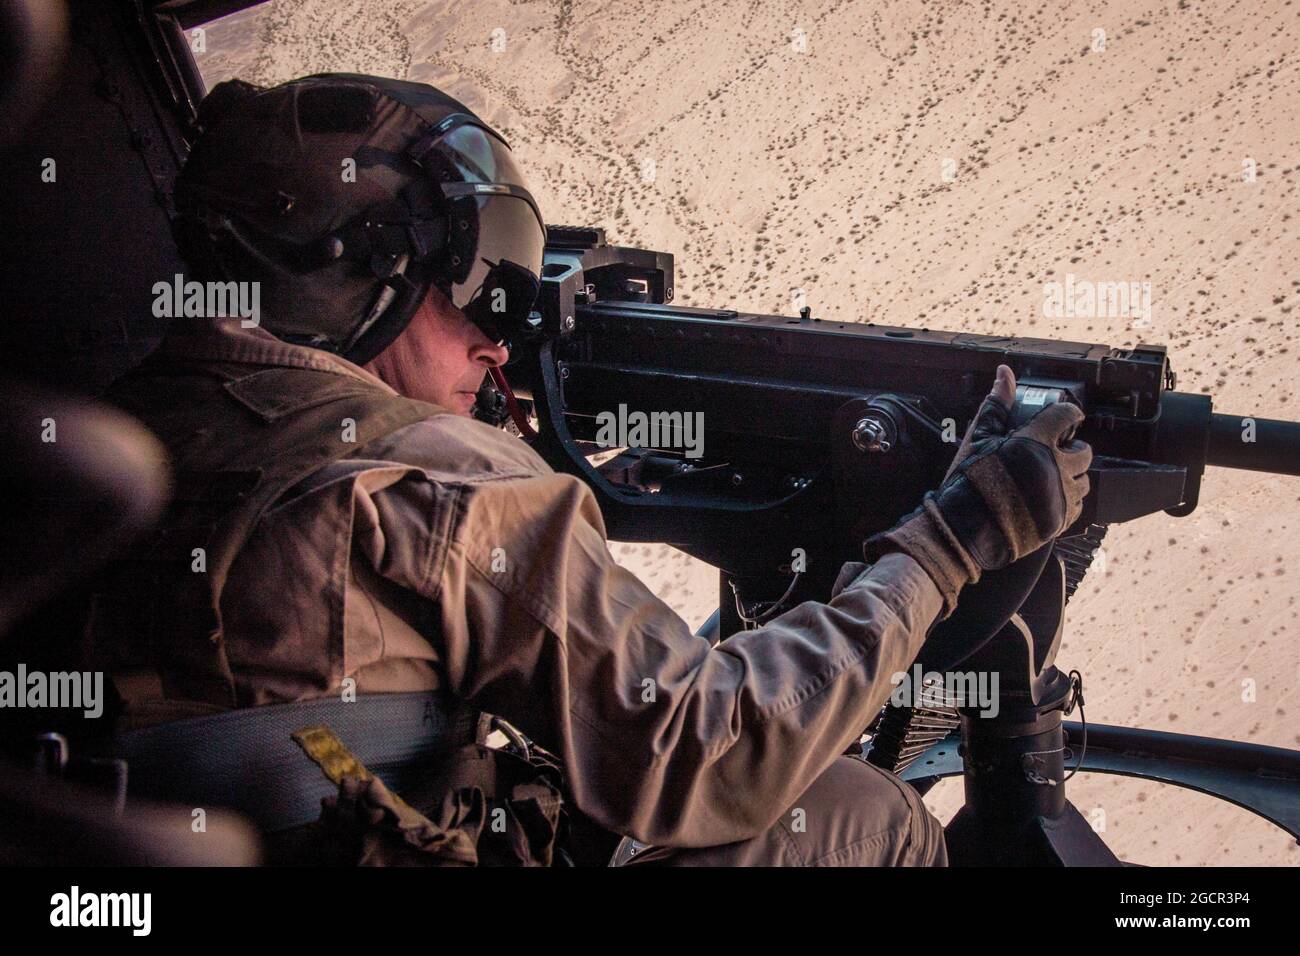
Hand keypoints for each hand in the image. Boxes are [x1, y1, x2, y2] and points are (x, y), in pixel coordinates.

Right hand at [863, 365, 1092, 616]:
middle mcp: (1056, 468)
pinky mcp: (1059, 521)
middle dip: (1072, 449)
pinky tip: (1049, 498)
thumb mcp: (978, 438)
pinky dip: (1067, 500)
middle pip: (1084, 452)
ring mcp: (1060, 497)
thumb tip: (1005, 374)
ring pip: (1084, 481)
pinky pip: (1076, 508)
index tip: (1066, 417)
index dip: (1068, 414)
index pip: (1068, 416)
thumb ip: (997, 405)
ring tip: (1053, 476)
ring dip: (1073, 475)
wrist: (961, 529)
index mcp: (1037, 442)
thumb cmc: (967, 481)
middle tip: (1056, 451)